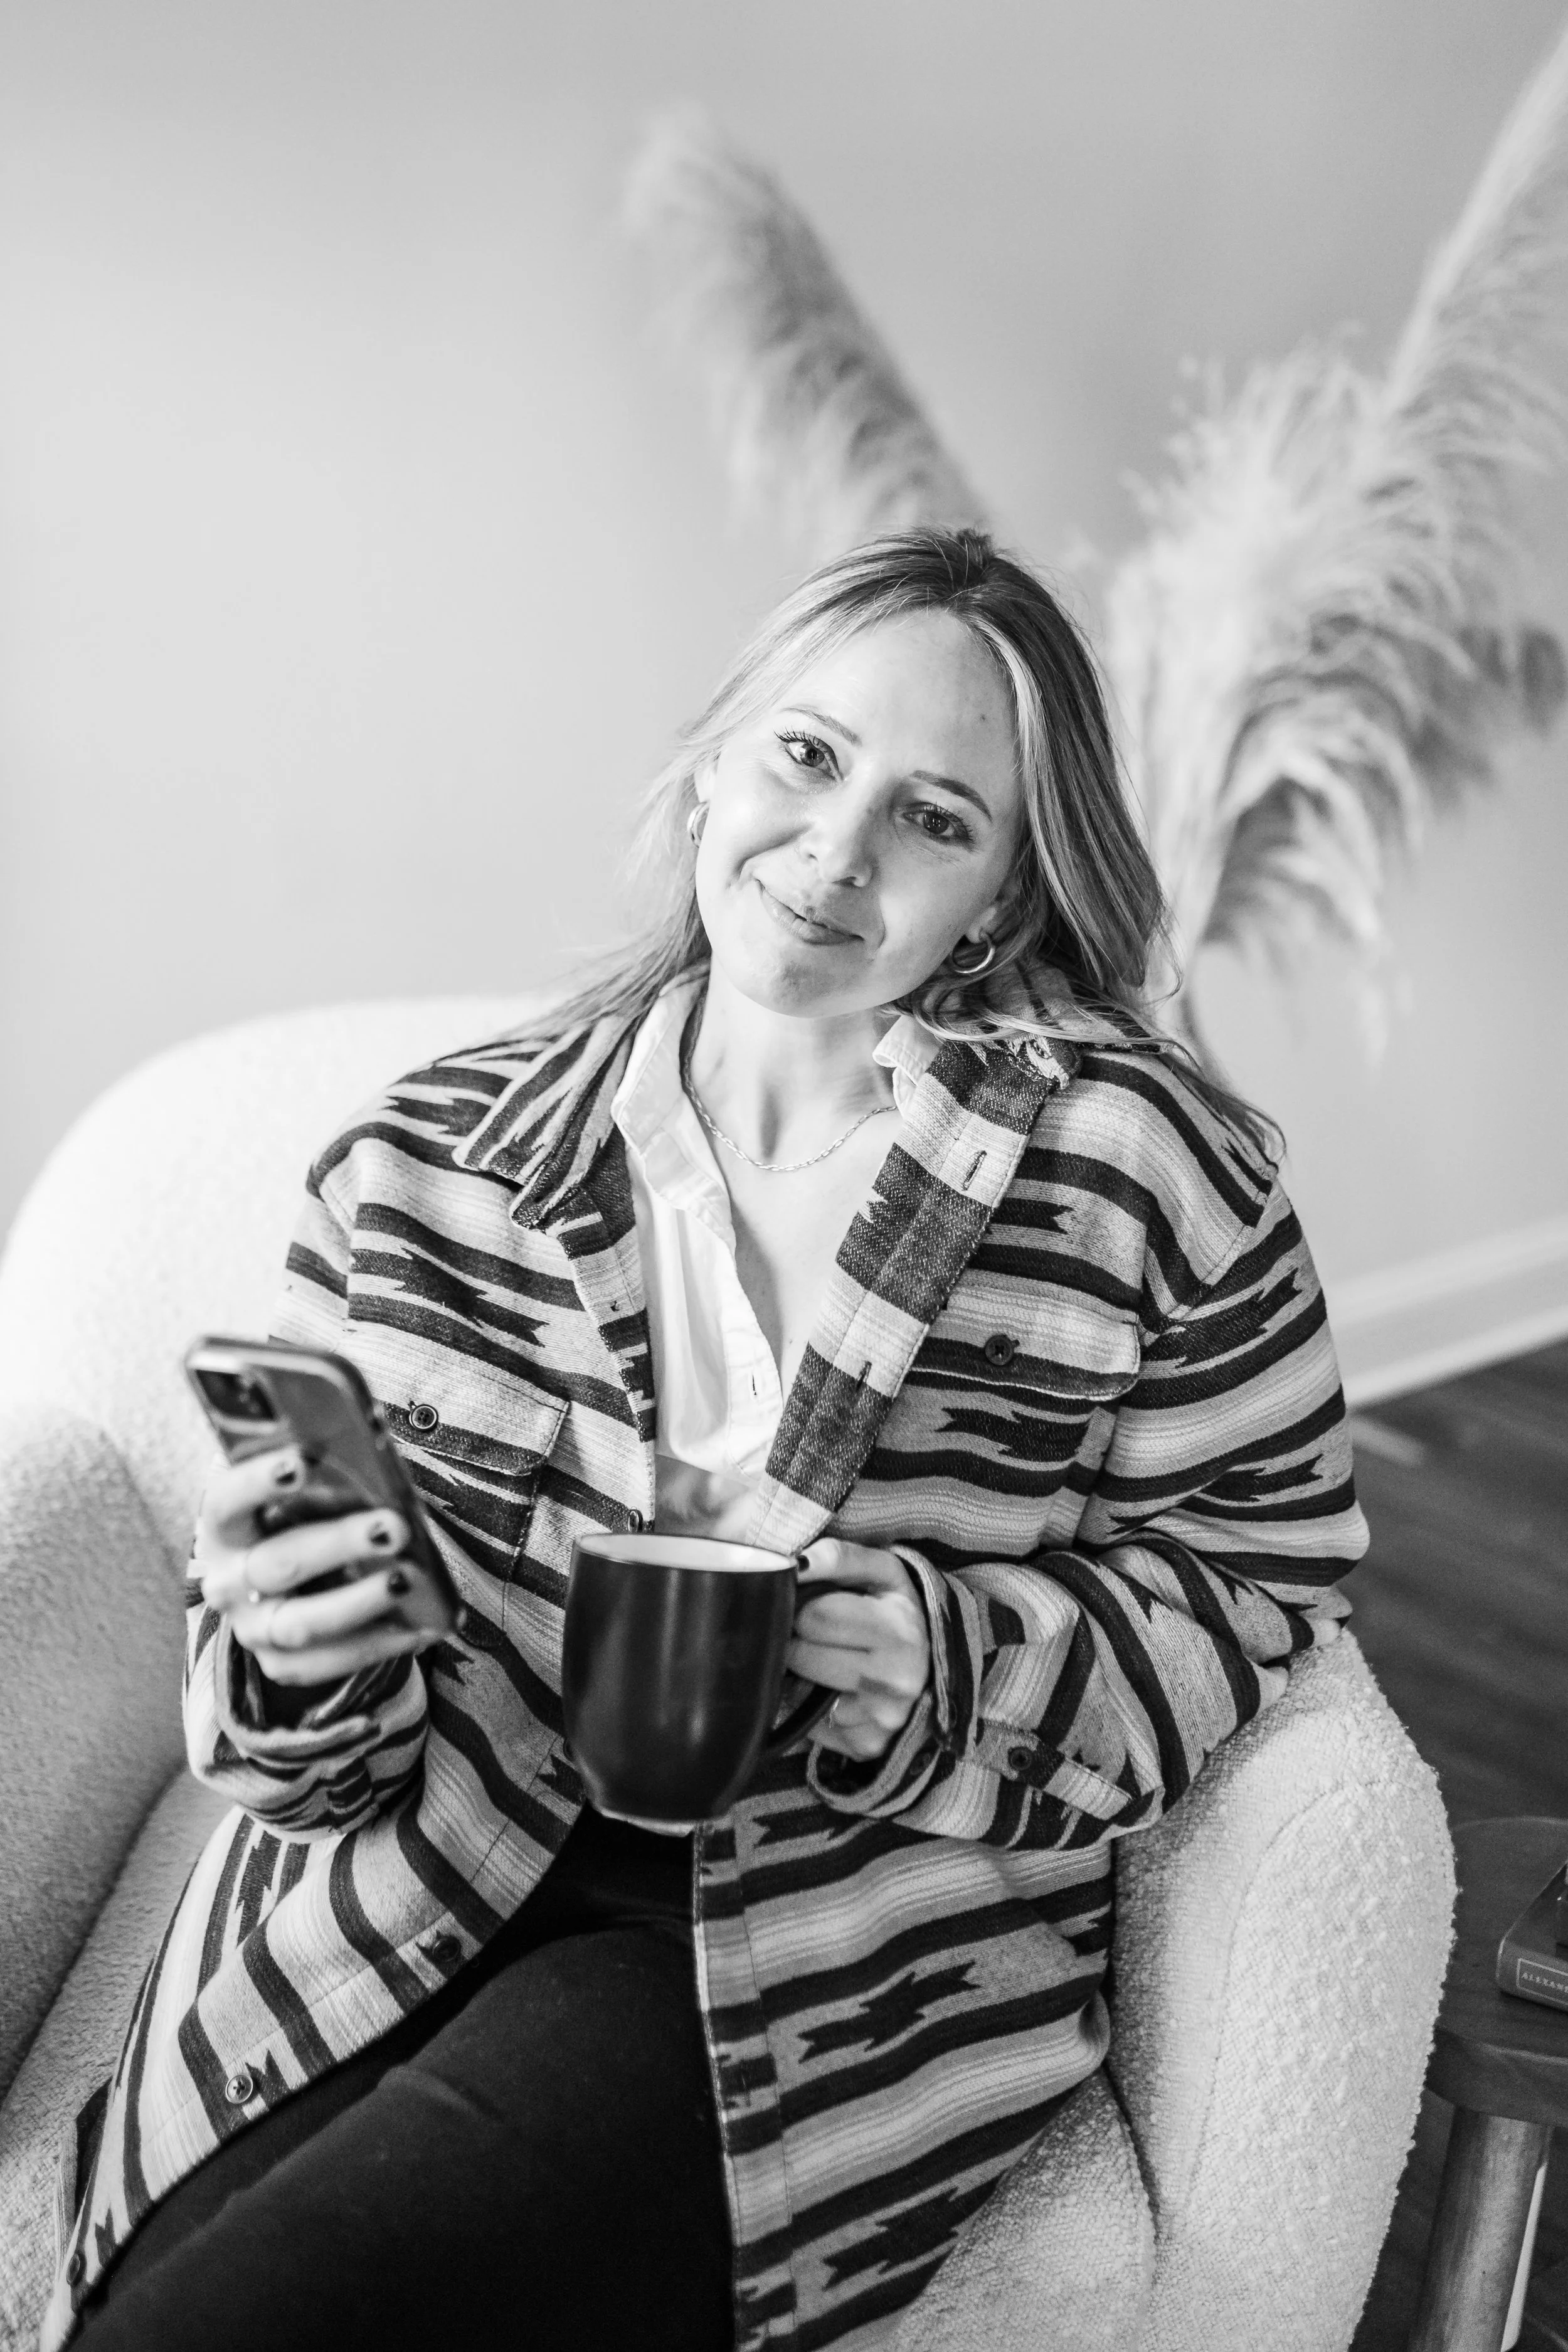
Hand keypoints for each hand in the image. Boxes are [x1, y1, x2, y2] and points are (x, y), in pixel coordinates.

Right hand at [194, 1446, 437, 1688]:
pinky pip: (326, 1663)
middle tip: (393, 1527)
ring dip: (360, 1601)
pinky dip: (377, 1644)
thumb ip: (326, 1484)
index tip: (301, 1460)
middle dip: (340, 1544)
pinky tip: (421, 1626)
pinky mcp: (279, 1665)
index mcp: (224, 1528)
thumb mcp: (302, 1497)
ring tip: (409, 1580)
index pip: (227, 1501)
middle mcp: (227, 1582)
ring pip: (302, 1623)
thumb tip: (380, 1476)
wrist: (283, 1582)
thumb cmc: (301, 1521)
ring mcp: (251, 1629)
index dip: (259, 1481)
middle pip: (277, 1564)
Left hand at [787, 1538, 930, 1762]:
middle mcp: (896, 1680)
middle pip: (802, 1656)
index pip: (815, 1617)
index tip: (812, 1606)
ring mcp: (883, 1720)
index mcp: (899, 1630)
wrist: (934, 1664)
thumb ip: (838, 1557)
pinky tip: (832, 1692)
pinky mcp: (867, 1747)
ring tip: (825, 1660)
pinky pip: (809, 1727)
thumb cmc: (895, 1610)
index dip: (803, 1607)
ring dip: (800, 1676)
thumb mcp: (880, 1572)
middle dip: (798, 1641)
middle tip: (816, 1636)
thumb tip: (793, 1564)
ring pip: (798, 1694)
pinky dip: (810, 1710)